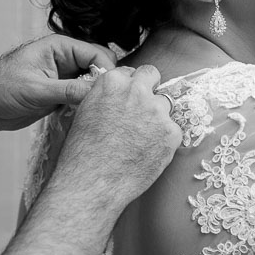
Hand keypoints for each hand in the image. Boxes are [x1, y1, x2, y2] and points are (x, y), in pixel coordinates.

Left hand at [0, 36, 117, 131]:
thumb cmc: (0, 88)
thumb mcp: (37, 89)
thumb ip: (69, 90)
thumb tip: (98, 92)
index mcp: (59, 46)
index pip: (97, 53)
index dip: (108, 71)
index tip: (111, 91)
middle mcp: (65, 59)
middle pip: (99, 67)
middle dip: (103, 84)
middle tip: (104, 103)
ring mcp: (64, 77)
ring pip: (92, 84)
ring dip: (95, 97)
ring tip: (96, 111)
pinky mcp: (61, 94)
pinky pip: (82, 97)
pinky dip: (86, 106)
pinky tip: (85, 116)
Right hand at [52, 65, 181, 206]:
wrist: (92, 183)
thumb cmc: (81, 153)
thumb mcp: (84, 113)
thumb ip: (105, 97)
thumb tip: (116, 98)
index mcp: (112, 82)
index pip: (131, 72)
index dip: (129, 86)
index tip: (128, 99)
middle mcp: (136, 91)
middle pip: (152, 76)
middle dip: (148, 88)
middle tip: (142, 109)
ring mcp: (156, 111)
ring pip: (164, 105)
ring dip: (156, 117)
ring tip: (141, 140)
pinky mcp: (171, 133)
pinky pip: (172, 131)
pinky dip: (163, 141)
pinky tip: (147, 154)